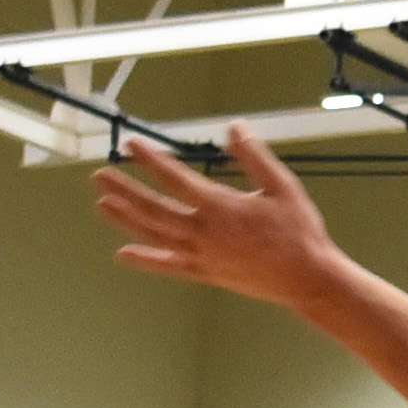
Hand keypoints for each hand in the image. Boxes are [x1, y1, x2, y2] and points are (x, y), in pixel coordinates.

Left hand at [96, 126, 350, 314]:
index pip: (176, 178)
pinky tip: (123, 254)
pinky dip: (145, 261)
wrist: (307, 278)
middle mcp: (204, 232)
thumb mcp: (283, 187)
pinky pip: (169, 267)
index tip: (131, 145)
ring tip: (102, 205)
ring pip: (155, 235)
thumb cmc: (299, 231)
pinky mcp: (206, 273)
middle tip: (100, 176)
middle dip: (125, 191)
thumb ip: (255, 157)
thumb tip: (234, 128)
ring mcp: (202, 255)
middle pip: (154, 208)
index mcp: (221, 207)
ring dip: (126, 220)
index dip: (150, 160)